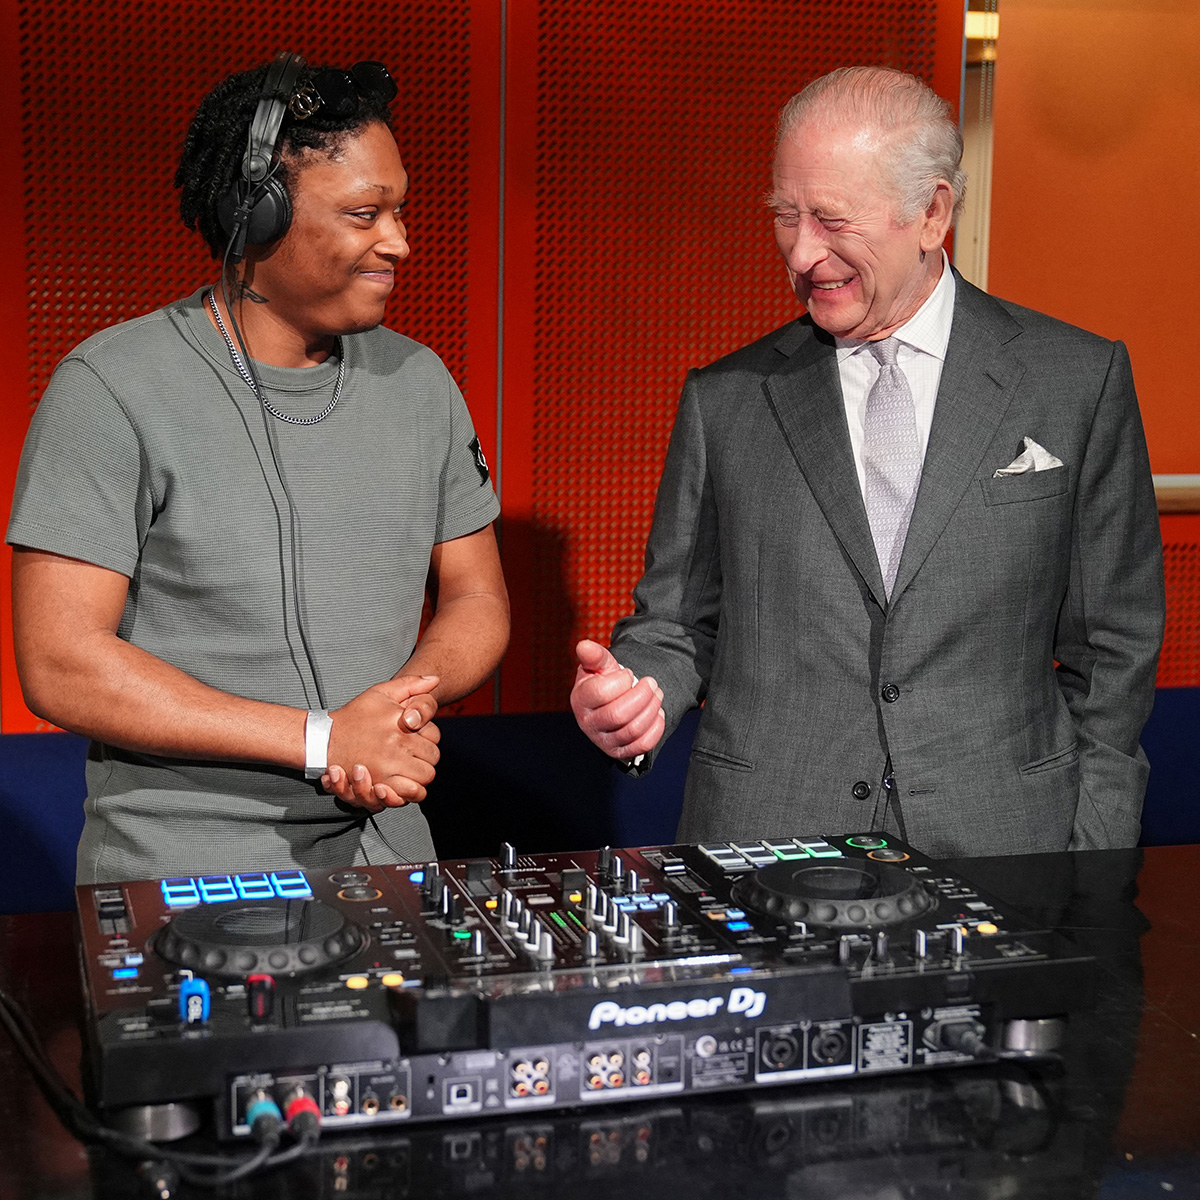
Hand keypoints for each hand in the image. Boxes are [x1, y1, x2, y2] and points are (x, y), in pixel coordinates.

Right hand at [320, 677, 441, 811]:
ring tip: (409, 770)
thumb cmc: (355, 715)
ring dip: (420, 776)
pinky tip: (403, 784)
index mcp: (401, 725)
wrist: (325, 739)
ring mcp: (388, 767)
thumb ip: (411, 684)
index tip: (417, 738)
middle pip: (432, 760)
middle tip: (414, 756)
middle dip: (426, 758)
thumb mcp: (381, 692)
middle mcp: (397, 746)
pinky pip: (407, 795)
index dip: (429, 739)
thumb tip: (435, 678)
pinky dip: (409, 793)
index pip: (434, 737)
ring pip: (424, 779)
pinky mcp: (378, 784)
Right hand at [570, 639, 664, 759]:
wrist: (612, 702)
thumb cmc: (604, 681)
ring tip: (656, 695)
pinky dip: (656, 728)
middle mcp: (588, 723)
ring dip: (652, 709)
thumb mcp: (600, 666)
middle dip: (642, 696)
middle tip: (651, 683)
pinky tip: (657, 714)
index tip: (628, 674)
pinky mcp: (620, 752)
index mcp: (580, 700)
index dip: (621, 681)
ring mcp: (604, 740)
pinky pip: (642, 745)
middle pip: (619, 714)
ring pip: (633, 730)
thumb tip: (583, 645)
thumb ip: (594, 656)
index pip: (601, 692)